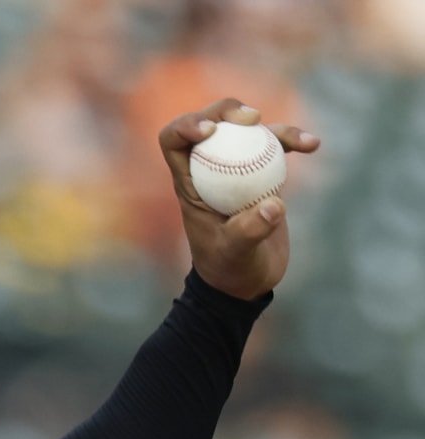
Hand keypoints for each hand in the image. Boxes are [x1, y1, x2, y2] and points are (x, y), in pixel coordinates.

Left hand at [159, 98, 319, 300]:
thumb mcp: (236, 253)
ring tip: (298, 140)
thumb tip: (273, 207)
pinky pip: (274, 147)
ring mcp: (235, 169)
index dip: (185, 126)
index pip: (173, 141)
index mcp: (189, 183)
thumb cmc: (230, 269)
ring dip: (273, 126)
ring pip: (247, 132)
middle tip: (252, 119)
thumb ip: (249, 232)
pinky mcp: (261, 174)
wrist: (246, 280)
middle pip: (210, 123)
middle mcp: (209, 169)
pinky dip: (292, 141)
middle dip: (227, 111)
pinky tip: (313, 145)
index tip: (211, 130)